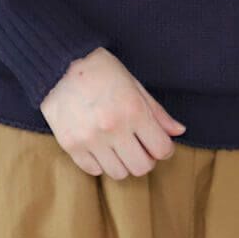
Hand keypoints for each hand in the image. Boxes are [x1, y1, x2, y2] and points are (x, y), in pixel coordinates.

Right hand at [39, 47, 186, 178]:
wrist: (60, 64)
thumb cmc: (101, 70)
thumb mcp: (134, 83)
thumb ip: (156, 111)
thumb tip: (178, 131)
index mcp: (133, 110)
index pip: (162, 149)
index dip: (163, 147)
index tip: (156, 141)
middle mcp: (112, 128)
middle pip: (141, 167)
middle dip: (145, 158)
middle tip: (138, 145)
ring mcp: (90, 139)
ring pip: (119, 173)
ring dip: (123, 163)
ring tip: (118, 146)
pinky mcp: (70, 145)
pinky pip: (94, 170)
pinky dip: (100, 162)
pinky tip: (99, 145)